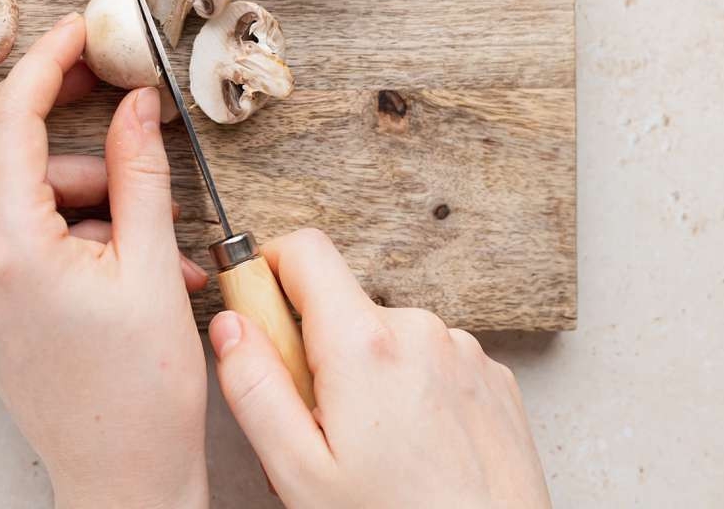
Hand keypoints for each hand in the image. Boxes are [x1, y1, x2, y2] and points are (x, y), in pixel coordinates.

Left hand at [0, 13, 211, 508]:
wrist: (118, 481)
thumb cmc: (140, 396)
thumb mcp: (153, 269)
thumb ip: (141, 173)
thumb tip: (138, 103)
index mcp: (6, 246)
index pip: (10, 119)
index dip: (47, 63)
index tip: (82, 30)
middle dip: (42, 105)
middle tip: (100, 85)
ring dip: (70, 176)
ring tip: (148, 224)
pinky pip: (6, 222)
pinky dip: (61, 215)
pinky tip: (126, 250)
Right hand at [209, 230, 549, 507]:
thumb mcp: (298, 472)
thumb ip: (254, 388)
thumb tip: (230, 326)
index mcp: (365, 344)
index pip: (303, 250)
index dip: (268, 270)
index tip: (258, 315)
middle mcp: (421, 331)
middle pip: (343, 305)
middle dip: (318, 351)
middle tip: (320, 428)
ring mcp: (464, 353)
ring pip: (387, 338)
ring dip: (368, 376)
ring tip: (375, 451)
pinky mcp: (492, 379)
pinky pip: (431, 362)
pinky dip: (413, 392)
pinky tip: (417, 451)